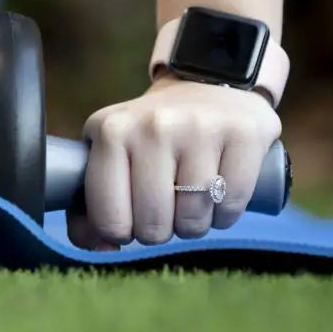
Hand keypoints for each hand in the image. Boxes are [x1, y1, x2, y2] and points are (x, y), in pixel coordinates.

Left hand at [69, 76, 281, 248]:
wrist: (205, 82)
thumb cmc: (149, 133)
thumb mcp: (108, 151)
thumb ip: (89, 204)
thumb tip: (100, 249)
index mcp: (111, 131)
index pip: (110, 218)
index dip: (121, 233)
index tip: (129, 220)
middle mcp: (153, 126)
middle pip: (154, 224)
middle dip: (158, 231)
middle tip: (163, 211)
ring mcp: (200, 127)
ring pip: (193, 220)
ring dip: (193, 226)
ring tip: (189, 203)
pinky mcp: (243, 133)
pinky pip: (231, 205)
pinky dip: (225, 215)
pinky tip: (217, 197)